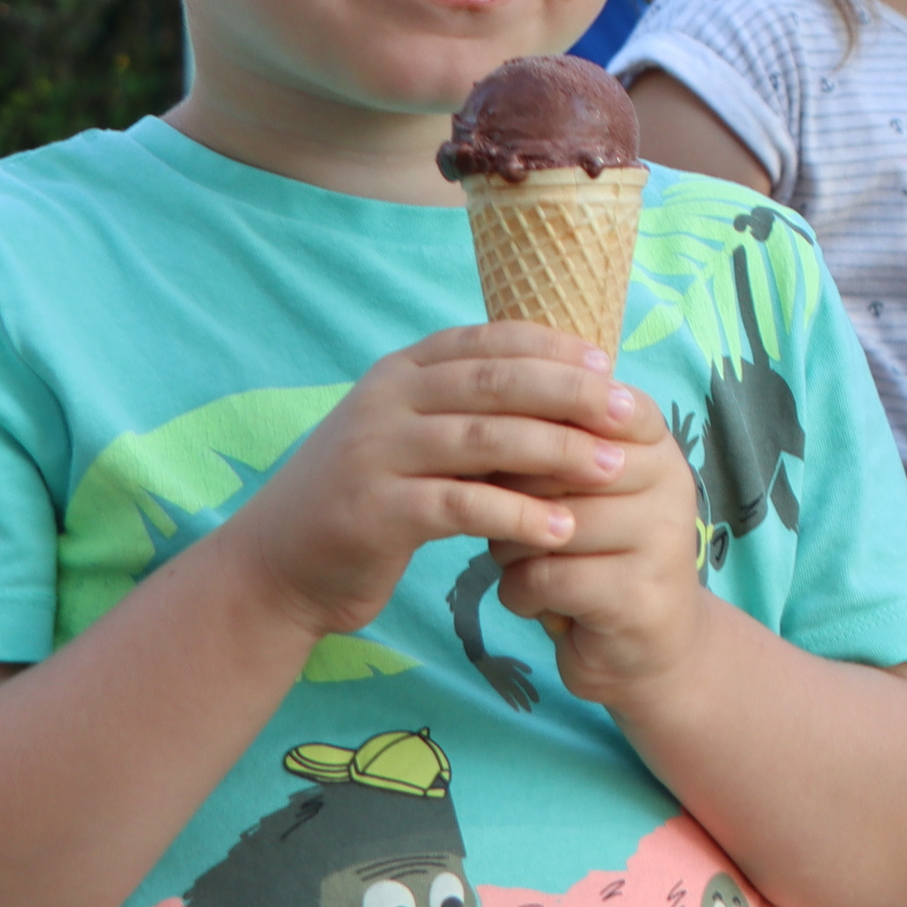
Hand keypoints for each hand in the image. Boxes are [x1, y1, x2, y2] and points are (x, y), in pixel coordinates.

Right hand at [215, 324, 634, 642]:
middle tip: (629, 413)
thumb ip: (470, 409)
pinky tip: (562, 528)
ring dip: (559, 452)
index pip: (490, 341)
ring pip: (485, 439)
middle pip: (496, 382)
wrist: (277, 565)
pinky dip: (518, 515)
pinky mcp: (374, 511)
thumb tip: (569, 387)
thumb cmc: (367, 497)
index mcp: (401, 371)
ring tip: (615, 469)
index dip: (555, 350)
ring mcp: (375, 453)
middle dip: (571, 394)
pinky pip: (461, 505)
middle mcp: (386, 401)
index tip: (610, 367)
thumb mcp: (413, 436)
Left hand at [491, 389, 707, 704]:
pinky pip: (547, 578)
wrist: (651, 647)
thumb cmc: (599, 554)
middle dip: (512, 497)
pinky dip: (522, 594)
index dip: (534, 421)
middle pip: (556, 464)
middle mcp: (668, 482)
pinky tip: (536, 601)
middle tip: (512, 522)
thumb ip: (551, 446)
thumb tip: (480, 402)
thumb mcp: (583, 489)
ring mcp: (661, 538)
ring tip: (524, 563)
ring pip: (546, 523)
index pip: (592, 401)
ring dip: (512, 551)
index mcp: (656, 444)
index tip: (504, 449)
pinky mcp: (637, 595)